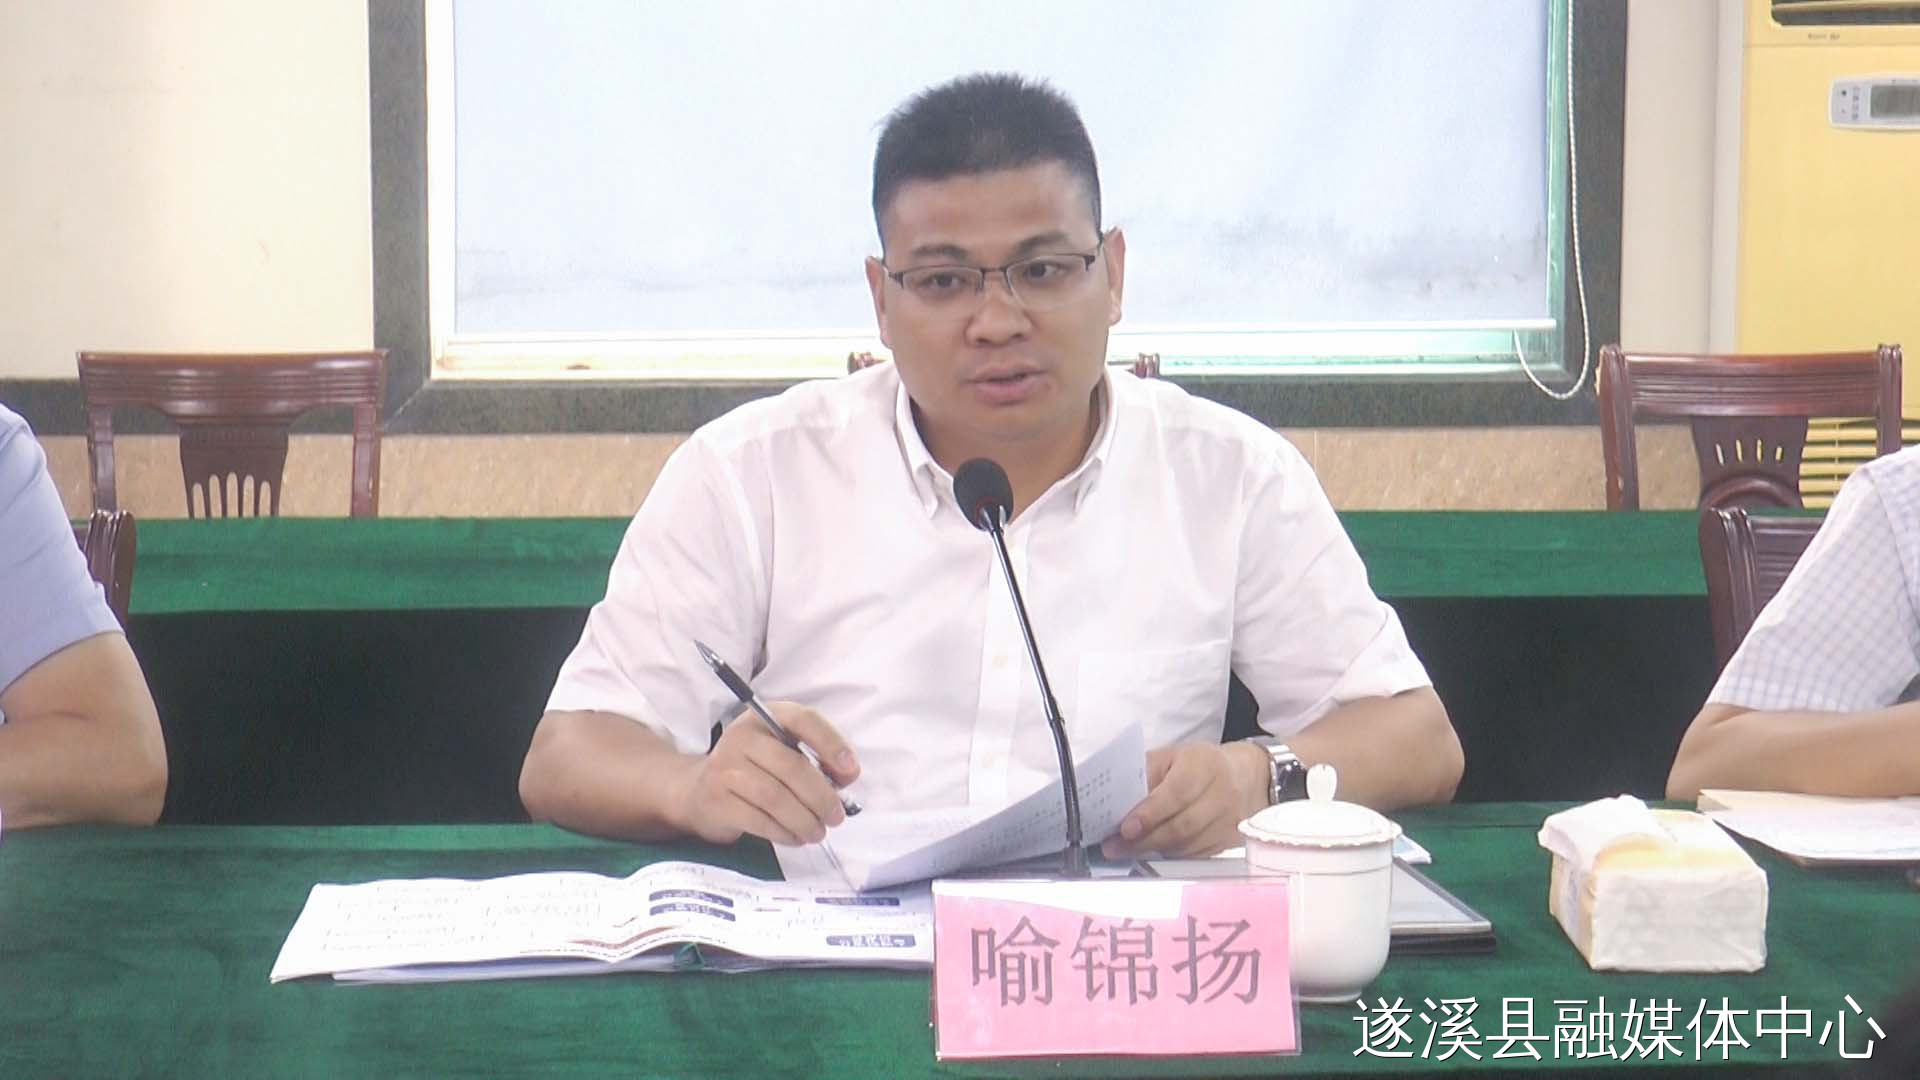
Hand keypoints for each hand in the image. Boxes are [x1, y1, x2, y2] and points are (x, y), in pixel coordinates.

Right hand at [676, 702, 859, 846]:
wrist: (698, 790)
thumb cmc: (752, 769)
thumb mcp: (781, 751)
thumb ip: (815, 758)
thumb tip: (846, 777)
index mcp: (764, 717)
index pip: (803, 720)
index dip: (832, 744)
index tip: (851, 773)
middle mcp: (741, 737)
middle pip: (792, 766)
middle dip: (821, 796)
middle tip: (836, 817)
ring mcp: (724, 768)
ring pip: (776, 797)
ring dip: (804, 820)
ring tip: (817, 832)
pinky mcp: (716, 799)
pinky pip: (759, 820)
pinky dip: (784, 832)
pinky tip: (796, 837)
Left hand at [1101, 742, 1265, 857]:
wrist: (1245, 775)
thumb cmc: (1199, 764)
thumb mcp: (1171, 756)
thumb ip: (1146, 774)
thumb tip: (1118, 801)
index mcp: (1205, 764)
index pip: (1177, 792)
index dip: (1151, 813)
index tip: (1126, 828)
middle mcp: (1223, 793)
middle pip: (1183, 825)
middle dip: (1145, 839)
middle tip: (1115, 846)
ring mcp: (1230, 820)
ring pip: (1188, 844)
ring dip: (1154, 850)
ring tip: (1127, 850)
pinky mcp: (1230, 840)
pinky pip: (1196, 854)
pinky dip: (1171, 854)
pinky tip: (1154, 850)